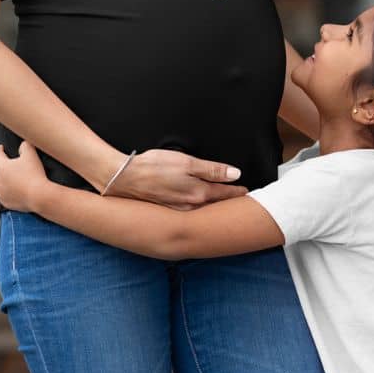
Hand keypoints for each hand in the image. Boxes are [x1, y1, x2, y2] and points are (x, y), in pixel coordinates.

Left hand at [0, 142, 46, 211]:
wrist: (38, 196)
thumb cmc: (35, 174)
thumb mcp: (32, 154)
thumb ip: (25, 146)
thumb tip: (22, 145)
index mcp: (2, 166)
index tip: (2, 148)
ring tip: (1, 176)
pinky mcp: (4, 201)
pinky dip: (2, 189)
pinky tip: (8, 188)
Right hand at [111, 148, 246, 208]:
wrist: (125, 178)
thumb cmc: (154, 166)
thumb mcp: (187, 162)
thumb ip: (212, 169)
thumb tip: (235, 174)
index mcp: (199, 193)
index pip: (227, 194)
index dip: (239, 192)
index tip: (248, 192)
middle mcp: (192, 206)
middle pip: (217, 205)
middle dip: (230, 203)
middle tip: (243, 201)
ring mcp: (180, 209)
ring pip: (205, 208)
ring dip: (216, 206)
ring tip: (226, 203)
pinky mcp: (170, 208)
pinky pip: (192, 210)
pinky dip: (201, 207)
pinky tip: (201, 204)